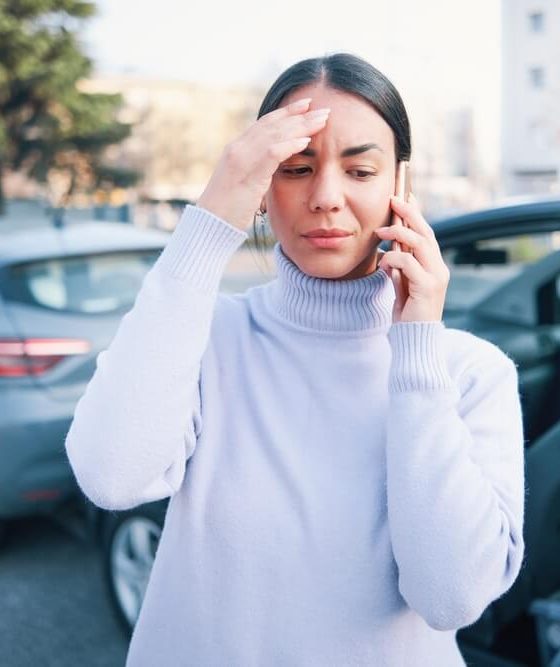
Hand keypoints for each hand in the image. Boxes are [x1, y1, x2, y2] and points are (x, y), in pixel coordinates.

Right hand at [197, 98, 329, 230]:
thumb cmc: (227, 210)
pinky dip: (290, 145)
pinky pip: (272, 153)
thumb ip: (256, 171)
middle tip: (322, 108)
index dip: (286, 113)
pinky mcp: (247, 174)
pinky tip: (307, 140)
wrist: (209, 224)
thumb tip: (271, 170)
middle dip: (299, 115)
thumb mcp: (242, 184)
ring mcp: (241, 159)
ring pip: (275, 134)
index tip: (306, 106)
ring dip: (301, 126)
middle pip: (273, 125)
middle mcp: (237, 148)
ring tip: (322, 120)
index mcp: (236, 149)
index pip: (264, 124)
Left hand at [376, 194, 449, 322]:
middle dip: (409, 213)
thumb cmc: (408, 314)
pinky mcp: (427, 287)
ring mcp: (435, 277)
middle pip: (426, 232)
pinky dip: (393, 259)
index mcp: (434, 266)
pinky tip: (383, 263)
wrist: (415, 339)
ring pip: (419, 243)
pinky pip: (408, 263)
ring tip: (380, 232)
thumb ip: (400, 268)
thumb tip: (390, 251)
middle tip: (393, 199)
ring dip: (398, 233)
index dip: (416, 214)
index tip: (405, 196)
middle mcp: (439, 268)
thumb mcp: (402, 286)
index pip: (426, 233)